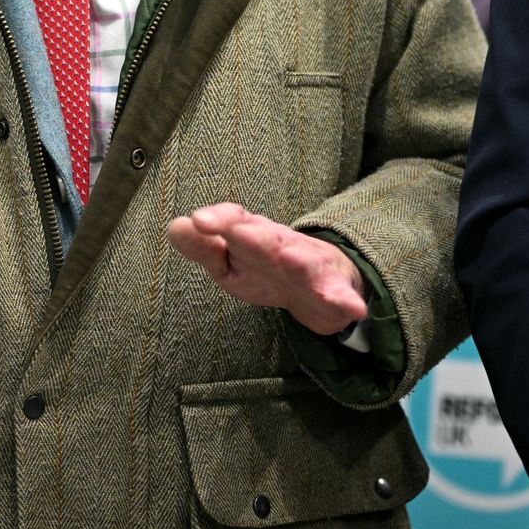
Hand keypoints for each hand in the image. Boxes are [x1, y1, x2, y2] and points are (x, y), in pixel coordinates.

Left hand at [167, 202, 368, 335]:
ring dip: (299, 259)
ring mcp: (308, 267)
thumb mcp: (230, 259)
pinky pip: (340, 295)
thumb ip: (202, 247)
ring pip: (304, 261)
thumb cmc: (266, 266)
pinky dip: (346, 300)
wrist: (320, 284)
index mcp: (253, 237)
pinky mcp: (332, 290)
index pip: (234, 223)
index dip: (218, 220)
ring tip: (291, 256)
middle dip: (252, 233)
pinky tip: (353, 307)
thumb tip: (175, 227)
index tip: (197, 221)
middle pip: (266, 237)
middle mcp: (281, 245)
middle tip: (237, 229)